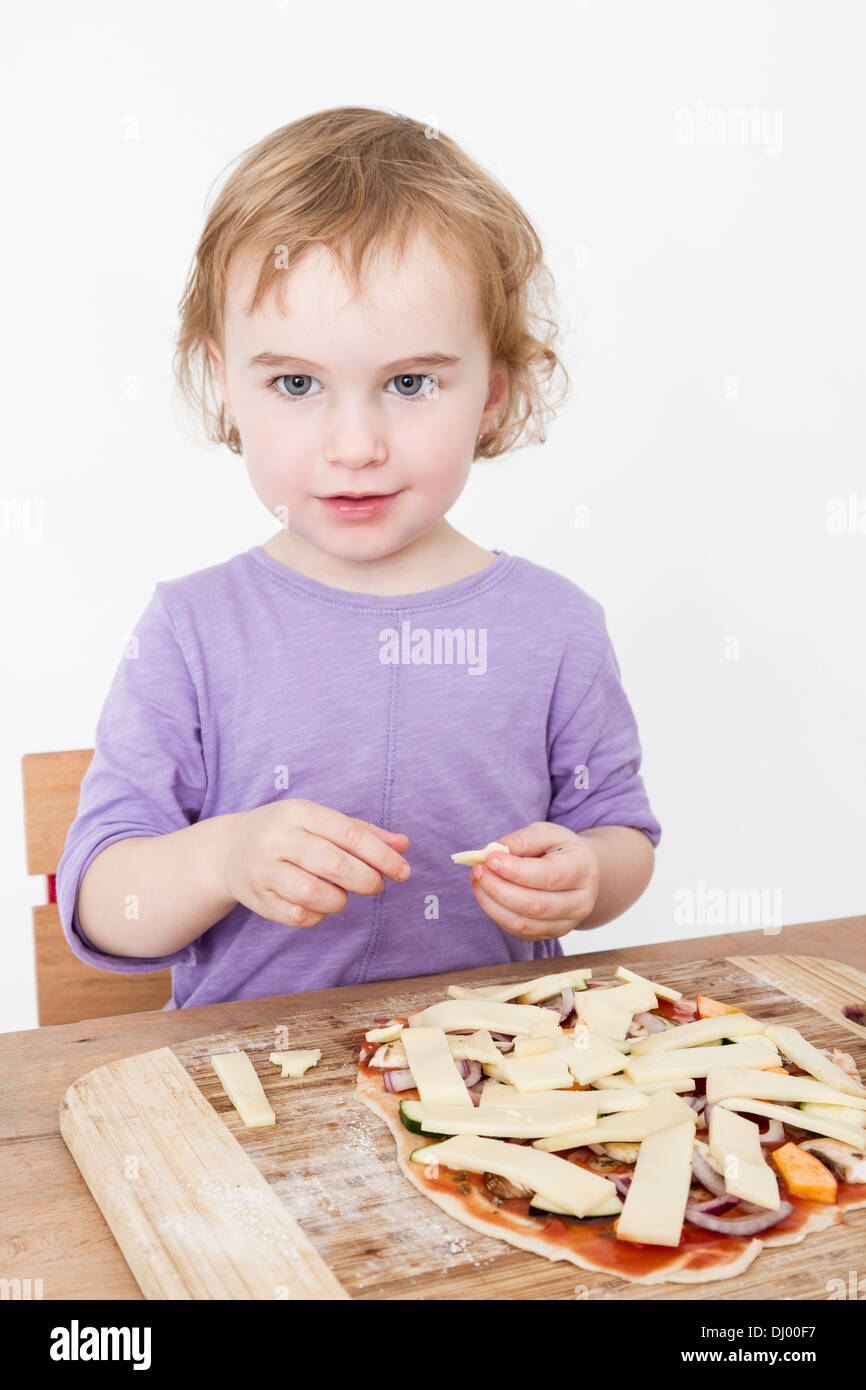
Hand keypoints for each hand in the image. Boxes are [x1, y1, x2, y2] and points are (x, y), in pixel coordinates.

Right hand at [223, 798, 409, 927]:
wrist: (229, 849)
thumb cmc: (289, 833)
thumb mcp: (321, 822)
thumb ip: (362, 833)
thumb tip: (403, 845)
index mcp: (299, 812)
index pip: (349, 834)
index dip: (382, 856)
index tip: (403, 872)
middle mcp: (278, 838)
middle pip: (333, 864)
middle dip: (365, 880)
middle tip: (375, 885)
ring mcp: (263, 869)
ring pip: (313, 893)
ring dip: (339, 900)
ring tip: (341, 895)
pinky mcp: (256, 898)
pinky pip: (297, 916)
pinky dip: (317, 916)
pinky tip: (319, 906)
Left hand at [468, 821, 599, 940]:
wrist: (580, 874)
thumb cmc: (560, 850)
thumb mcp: (547, 833)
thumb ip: (523, 839)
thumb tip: (495, 851)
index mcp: (582, 870)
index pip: (548, 876)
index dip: (515, 871)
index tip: (489, 859)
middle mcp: (580, 902)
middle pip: (534, 905)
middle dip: (498, 888)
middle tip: (478, 869)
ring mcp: (567, 923)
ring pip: (523, 924)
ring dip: (492, 903)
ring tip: (478, 881)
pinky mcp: (551, 934)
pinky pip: (518, 931)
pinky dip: (497, 914)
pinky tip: (487, 895)